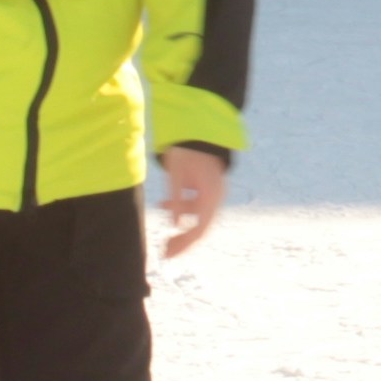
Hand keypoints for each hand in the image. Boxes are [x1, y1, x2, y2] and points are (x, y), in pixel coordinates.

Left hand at [155, 141, 228, 262]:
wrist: (199, 127)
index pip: (199, 229)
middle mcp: (217, 196)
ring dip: (182, 223)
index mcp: (210, 195)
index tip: (168, 253)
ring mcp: (215, 192)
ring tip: (163, 228)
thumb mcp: (176, 172)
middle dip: (183, 240)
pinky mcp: (209, 187)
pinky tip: (166, 206)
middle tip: (165, 250)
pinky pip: (198, 205)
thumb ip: (175, 198)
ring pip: (199, 216)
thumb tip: (174, 224)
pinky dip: (184, 209)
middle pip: (201, 227)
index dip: (183, 244)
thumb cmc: (186, 148)